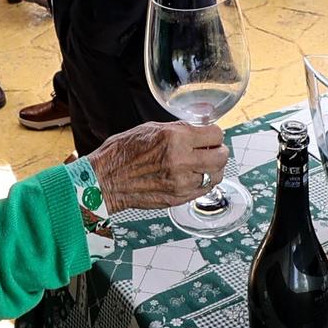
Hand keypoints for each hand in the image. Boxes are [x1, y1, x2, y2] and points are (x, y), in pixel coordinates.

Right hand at [87, 121, 229, 210]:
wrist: (105, 180)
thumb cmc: (123, 152)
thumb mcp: (151, 129)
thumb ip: (179, 130)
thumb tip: (199, 131)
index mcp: (175, 138)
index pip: (216, 134)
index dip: (214, 134)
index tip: (209, 136)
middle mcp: (181, 160)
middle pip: (222, 156)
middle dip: (219, 151)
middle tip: (211, 150)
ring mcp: (181, 183)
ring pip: (216, 175)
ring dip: (213, 169)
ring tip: (201, 165)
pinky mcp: (178, 198)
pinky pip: (204, 189)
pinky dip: (202, 182)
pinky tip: (191, 176)